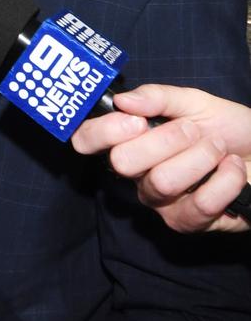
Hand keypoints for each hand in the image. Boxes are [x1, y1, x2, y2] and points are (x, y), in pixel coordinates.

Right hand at [72, 84, 250, 232]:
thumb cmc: (227, 128)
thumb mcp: (194, 102)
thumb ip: (158, 97)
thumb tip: (123, 100)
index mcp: (129, 140)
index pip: (87, 141)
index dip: (104, 131)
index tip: (136, 121)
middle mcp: (136, 174)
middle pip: (123, 162)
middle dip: (167, 139)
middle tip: (194, 131)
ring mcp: (160, 202)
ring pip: (162, 181)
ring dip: (201, 156)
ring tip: (218, 149)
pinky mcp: (187, 223)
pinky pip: (199, 203)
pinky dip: (225, 178)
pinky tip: (232, 170)